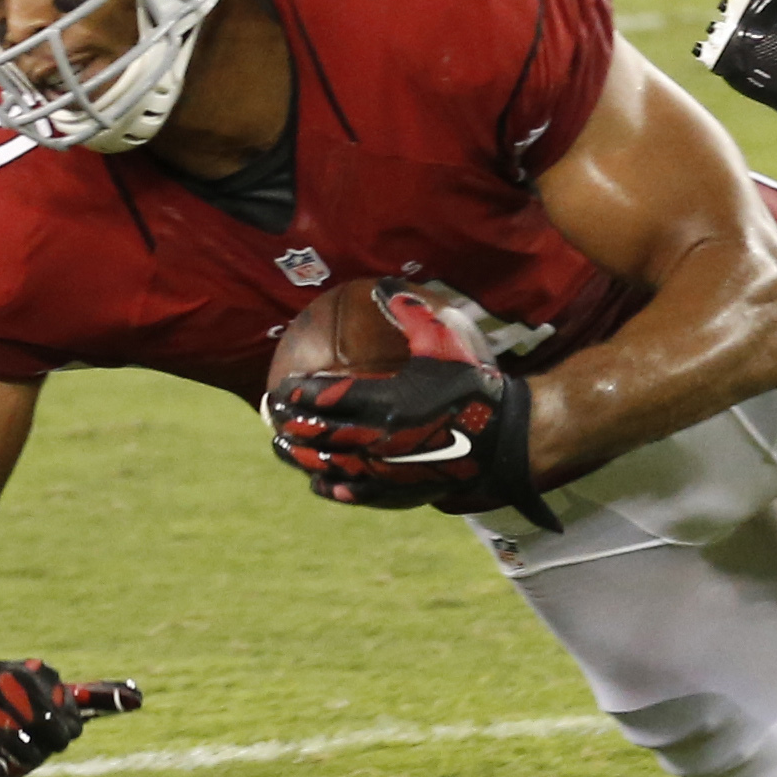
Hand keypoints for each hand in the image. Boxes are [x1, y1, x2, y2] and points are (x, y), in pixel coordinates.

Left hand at [266, 284, 561, 531]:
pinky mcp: (398, 492)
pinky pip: (355, 492)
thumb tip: (383, 284)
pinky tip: (319, 482)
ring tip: (279, 447)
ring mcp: (385, 471)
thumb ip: (409, 313)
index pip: (327, 398)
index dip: (299, 395)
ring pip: (330, 466)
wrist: (504, 439)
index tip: (281, 388)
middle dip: (290, 424)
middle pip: (320, 434)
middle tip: (272, 415)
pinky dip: (331, 486)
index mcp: (386, 401)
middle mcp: (378, 439)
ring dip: (300, 456)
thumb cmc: (472, 385)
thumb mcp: (443, 342)